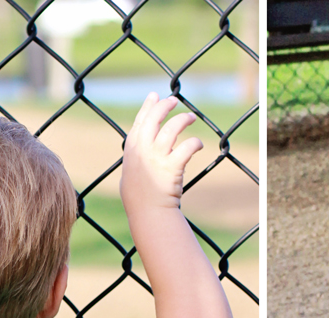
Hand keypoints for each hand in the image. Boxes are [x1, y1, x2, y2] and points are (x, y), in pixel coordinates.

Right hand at [120, 93, 202, 212]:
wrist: (148, 212)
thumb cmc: (139, 197)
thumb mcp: (130, 172)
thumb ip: (135, 158)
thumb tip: (141, 150)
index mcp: (132, 149)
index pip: (140, 121)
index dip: (148, 106)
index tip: (155, 95)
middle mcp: (143, 149)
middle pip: (154, 118)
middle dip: (165, 106)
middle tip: (175, 101)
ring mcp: (157, 157)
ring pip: (172, 128)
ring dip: (183, 119)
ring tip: (190, 117)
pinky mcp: (172, 166)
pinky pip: (187, 146)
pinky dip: (195, 143)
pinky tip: (198, 145)